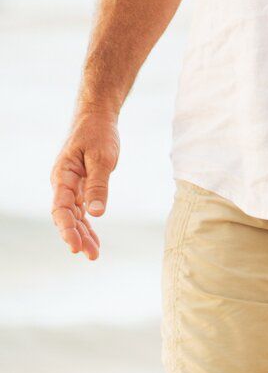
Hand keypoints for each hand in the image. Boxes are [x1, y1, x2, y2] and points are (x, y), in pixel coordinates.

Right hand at [50, 111, 119, 258]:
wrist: (96, 117)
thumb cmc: (98, 133)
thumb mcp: (102, 157)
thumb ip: (98, 185)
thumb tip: (96, 213)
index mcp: (63, 175)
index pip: (60, 208)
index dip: (66, 228)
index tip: (75, 246)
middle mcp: (63, 183)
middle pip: (66, 216)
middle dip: (77, 236)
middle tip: (91, 255)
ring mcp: (71, 185)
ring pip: (74, 215)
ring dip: (83, 233)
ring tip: (93, 254)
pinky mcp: (81, 184)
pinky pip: (81, 208)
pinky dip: (87, 223)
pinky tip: (93, 238)